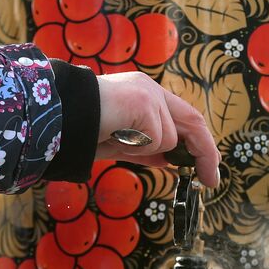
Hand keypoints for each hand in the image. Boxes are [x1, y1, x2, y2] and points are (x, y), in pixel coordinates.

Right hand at [95, 72, 220, 186]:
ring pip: (168, 139)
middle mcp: (150, 89)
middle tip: (211, 179)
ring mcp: (148, 94)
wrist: (57, 117)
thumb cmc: (83, 129)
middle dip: (205, 154)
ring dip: (145, 150)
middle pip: (193, 122)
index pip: (184, 118)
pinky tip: (115, 135)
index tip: (205, 168)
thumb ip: (149, 147)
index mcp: (146, 94)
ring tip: (116, 139)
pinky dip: (137, 147)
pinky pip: (155, 140)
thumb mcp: (123, 142)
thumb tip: (173, 160)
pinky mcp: (143, 103)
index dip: (199, 143)